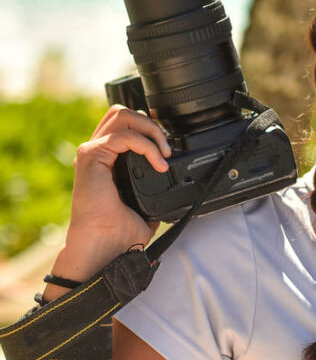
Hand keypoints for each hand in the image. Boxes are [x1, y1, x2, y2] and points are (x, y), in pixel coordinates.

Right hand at [52, 105, 170, 282]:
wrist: (105, 246)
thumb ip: (157, 186)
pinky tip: (159, 163)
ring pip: (122, 115)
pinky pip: (123, 136)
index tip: (170, 140)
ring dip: (150, 129)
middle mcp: (98, 152)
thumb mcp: (148, 203)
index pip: (126, 123)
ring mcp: (92, 153)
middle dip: (151, 123)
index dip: (149, 124)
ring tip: (164, 152)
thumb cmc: (121, 232)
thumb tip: (180, 184)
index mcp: (108, 159)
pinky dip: (147, 146)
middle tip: (167, 147)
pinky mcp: (90, 157)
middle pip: (122, 112)